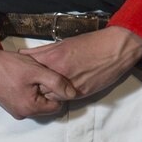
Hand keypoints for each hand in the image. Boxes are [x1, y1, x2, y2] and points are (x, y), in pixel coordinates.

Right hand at [0, 47, 76, 118]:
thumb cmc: (10, 66)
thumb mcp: (38, 71)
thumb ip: (57, 83)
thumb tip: (73, 94)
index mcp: (30, 108)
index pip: (57, 106)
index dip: (59, 91)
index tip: (53, 77)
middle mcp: (22, 113)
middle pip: (47, 105)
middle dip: (48, 91)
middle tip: (41, 74)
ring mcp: (14, 110)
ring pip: (37, 102)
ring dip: (39, 90)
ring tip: (32, 75)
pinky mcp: (8, 104)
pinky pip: (27, 100)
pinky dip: (29, 90)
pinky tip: (24, 78)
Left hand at [27, 26, 141, 99]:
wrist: (116, 48)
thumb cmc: (92, 43)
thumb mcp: (64, 43)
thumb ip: (43, 51)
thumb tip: (24, 55)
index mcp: (53, 58)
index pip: (30, 72)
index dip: (27, 74)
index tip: (26, 74)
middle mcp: (60, 74)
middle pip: (37, 87)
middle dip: (35, 86)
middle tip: (35, 84)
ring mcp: (70, 85)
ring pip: (49, 97)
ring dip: (47, 93)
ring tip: (50, 87)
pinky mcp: (81, 93)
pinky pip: (63, 99)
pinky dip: (61, 96)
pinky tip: (62, 89)